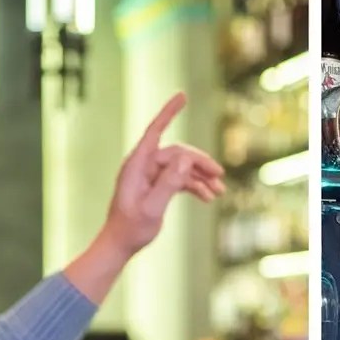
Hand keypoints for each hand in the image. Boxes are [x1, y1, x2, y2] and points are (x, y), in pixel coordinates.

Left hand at [97, 92, 225, 255]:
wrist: (120, 244)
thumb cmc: (131, 228)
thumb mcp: (152, 208)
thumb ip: (168, 183)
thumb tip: (186, 160)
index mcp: (136, 165)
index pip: (154, 131)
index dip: (168, 112)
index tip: (182, 95)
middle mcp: (143, 166)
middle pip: (177, 154)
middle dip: (200, 163)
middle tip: (220, 176)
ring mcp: (150, 176)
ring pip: (181, 167)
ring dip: (200, 177)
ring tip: (219, 191)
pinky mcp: (156, 186)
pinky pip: (178, 179)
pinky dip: (194, 186)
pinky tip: (208, 197)